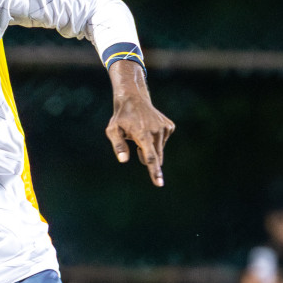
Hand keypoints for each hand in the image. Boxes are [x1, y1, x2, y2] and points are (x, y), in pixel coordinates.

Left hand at [104, 60, 174, 186]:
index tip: (159, 183)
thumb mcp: (112, 130)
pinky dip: (155, 140)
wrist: (134, 99)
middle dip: (146, 156)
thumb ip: (118, 145)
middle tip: (136, 143)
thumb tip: (123, 160)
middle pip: (155, 157)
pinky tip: (149, 128)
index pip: (150, 157)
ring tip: (141, 133)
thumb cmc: (121, 117)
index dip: (154, 172)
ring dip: (150, 148)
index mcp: (143, 134)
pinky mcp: (170, 126)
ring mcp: (165, 128)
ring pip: (159, 150)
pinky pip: (163, 142)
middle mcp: (157, 131)